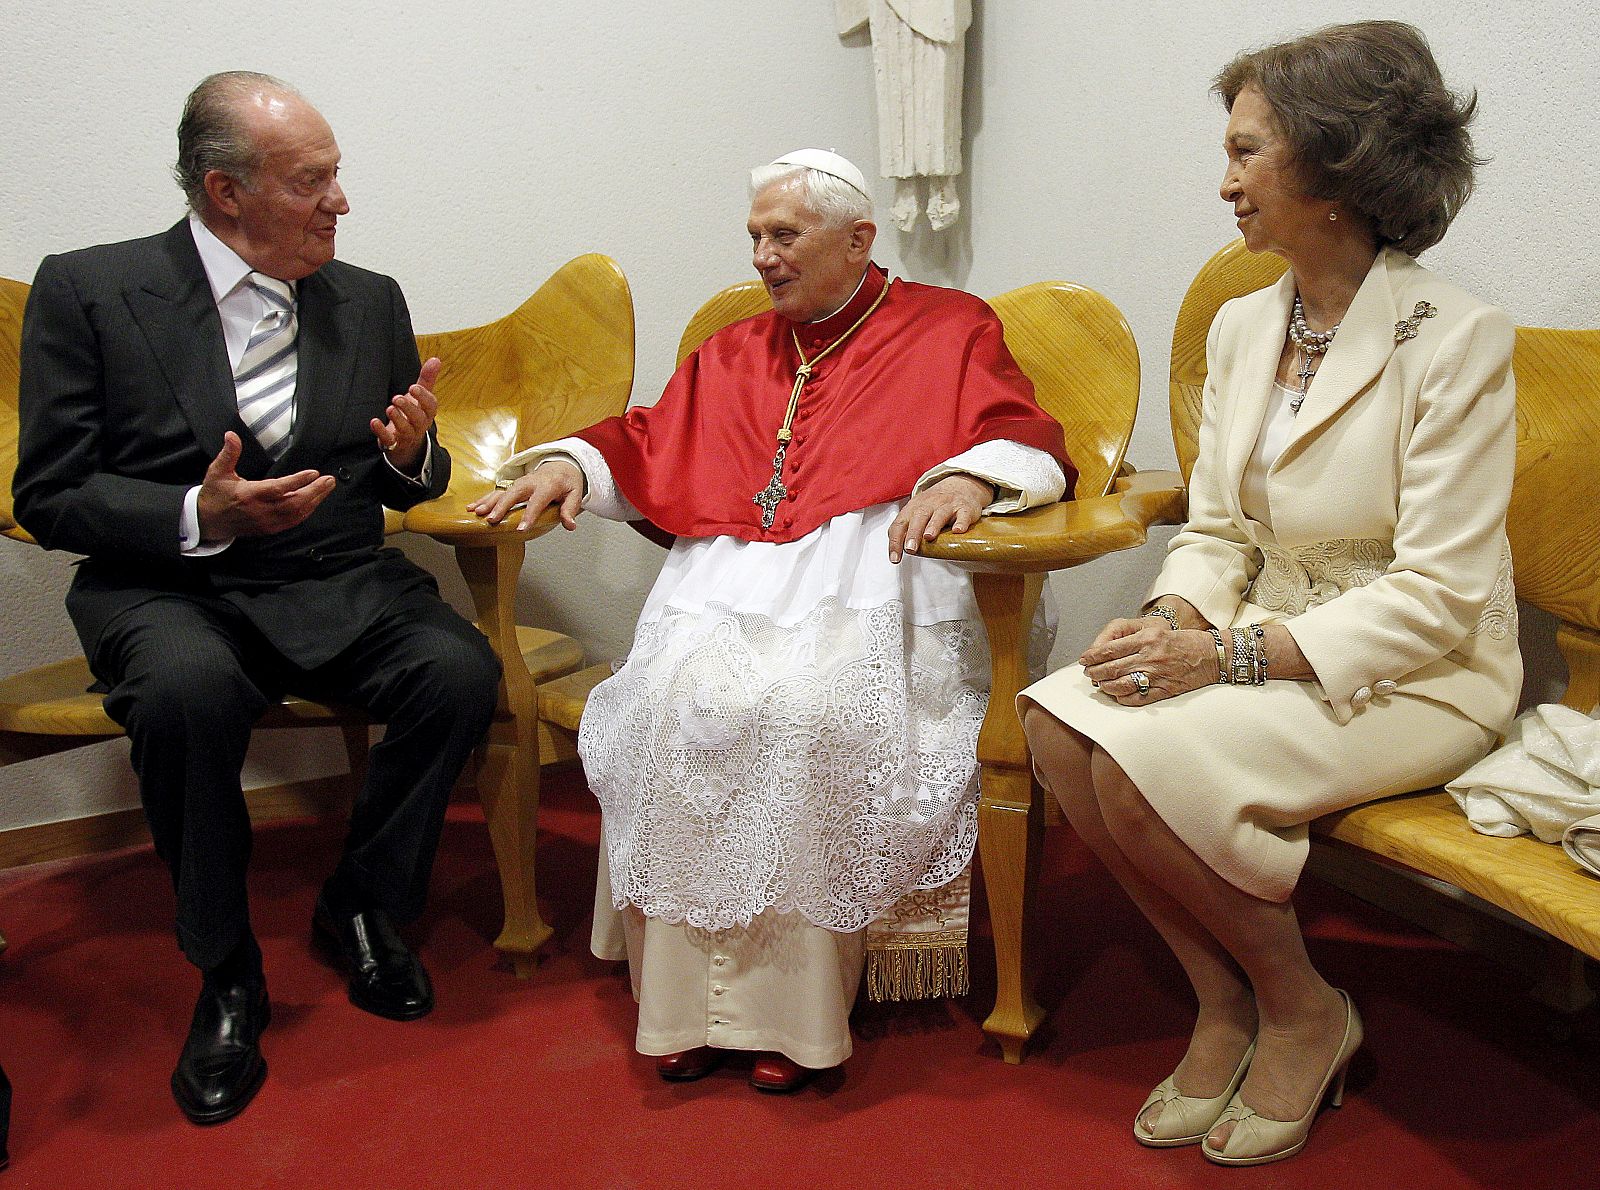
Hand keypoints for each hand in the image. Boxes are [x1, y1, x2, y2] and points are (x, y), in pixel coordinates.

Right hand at [197, 431, 335, 538]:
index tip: (313, 473)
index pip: (278, 488)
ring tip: (327, 487)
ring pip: (297, 514)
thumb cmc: (215, 495)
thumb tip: (231, 435)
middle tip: (328, 480)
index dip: (298, 481)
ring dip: (314, 501)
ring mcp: (267, 522)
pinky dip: (307, 511)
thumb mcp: (217, 471)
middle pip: (294, 503)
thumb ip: (229, 453)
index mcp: (249, 495)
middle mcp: (260, 510)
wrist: (208, 521)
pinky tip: (315, 501)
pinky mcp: (270, 528)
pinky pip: (293, 521)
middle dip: (314, 491)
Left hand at [371, 357, 440, 472]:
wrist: (407, 444)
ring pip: (405, 430)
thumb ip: (427, 379)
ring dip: (397, 419)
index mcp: (427, 413)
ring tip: (389, 408)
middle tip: (397, 398)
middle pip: (418, 419)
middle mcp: (419, 425)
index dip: (423, 397)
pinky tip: (374, 422)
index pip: (430, 406)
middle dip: (408, 408)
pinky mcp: (393, 443)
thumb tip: (436, 359)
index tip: (413, 387)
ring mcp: (406, 436)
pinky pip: (389, 440)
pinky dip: (381, 432)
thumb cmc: (414, 414)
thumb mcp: (421, 397)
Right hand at [467, 457, 584, 530]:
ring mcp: (519, 483)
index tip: (521, 528)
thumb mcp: (575, 494)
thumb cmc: (567, 482)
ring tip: (476, 512)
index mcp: (547, 485)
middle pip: (514, 493)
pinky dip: (484, 499)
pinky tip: (472, 507)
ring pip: (502, 491)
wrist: (560, 466)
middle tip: (492, 519)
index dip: (529, 515)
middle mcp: (530, 482)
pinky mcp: (512, 486)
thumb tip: (570, 525)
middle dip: (502, 506)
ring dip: (488, 502)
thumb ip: (570, 509)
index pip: (537, 501)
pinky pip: (497, 492)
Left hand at [888, 473, 993, 562]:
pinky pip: (963, 515)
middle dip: (913, 533)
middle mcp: (929, 505)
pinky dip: (961, 523)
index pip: (900, 524)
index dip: (895, 541)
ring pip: (939, 514)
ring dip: (933, 526)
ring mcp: (947, 505)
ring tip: (929, 537)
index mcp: (913, 508)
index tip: (894, 558)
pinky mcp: (965, 509)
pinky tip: (958, 530)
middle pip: (919, 517)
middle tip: (910, 548)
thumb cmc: (934, 505)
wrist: (960, 485)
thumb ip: (906, 530)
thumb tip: (897, 552)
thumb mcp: (916, 512)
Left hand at [1079, 617, 1219, 704]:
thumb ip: (1134, 640)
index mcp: (1147, 638)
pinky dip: (1123, 698)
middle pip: (1112, 667)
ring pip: (1121, 684)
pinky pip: (1138, 698)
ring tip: (1100, 685)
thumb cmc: (1185, 642)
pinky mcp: (1165, 690)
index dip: (1093, 656)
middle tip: (1088, 673)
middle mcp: (1150, 656)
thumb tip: (1108, 650)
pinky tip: (1118, 695)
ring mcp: (1157, 675)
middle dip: (1095, 672)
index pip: (1111, 649)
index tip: (1085, 659)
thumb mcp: (1157, 631)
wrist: (1213, 655)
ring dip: (1106, 686)